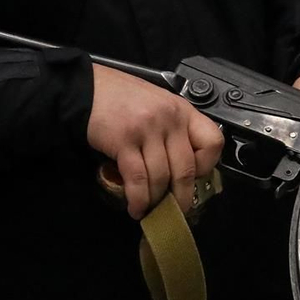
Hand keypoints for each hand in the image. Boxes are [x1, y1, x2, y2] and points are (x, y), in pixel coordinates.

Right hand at [88, 63, 223, 219]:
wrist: (86, 89)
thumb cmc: (121, 97)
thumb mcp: (158, 105)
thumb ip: (173, 129)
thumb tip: (181, 168)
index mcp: (182, 110)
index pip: (213, 142)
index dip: (206, 166)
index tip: (194, 178)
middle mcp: (169, 119)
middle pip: (186, 169)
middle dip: (180, 198)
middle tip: (174, 210)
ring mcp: (147, 130)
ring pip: (161, 178)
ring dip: (155, 201)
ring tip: (149, 210)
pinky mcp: (124, 141)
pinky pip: (138, 179)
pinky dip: (138, 199)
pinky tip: (135, 207)